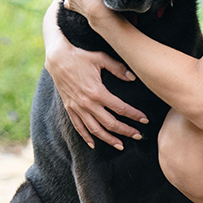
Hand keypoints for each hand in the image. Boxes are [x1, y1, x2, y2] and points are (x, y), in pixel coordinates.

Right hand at [44, 0, 147, 151]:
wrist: (57, 59)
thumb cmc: (80, 56)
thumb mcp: (101, 59)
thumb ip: (118, 68)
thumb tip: (133, 77)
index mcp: (97, 92)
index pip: (120, 108)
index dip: (134, 115)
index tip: (145, 120)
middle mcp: (87, 104)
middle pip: (110, 123)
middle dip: (126, 131)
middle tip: (138, 136)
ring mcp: (77, 108)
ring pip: (95, 130)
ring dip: (109, 139)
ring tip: (120, 145)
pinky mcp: (70, 109)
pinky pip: (78, 127)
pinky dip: (86, 137)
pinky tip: (94, 144)